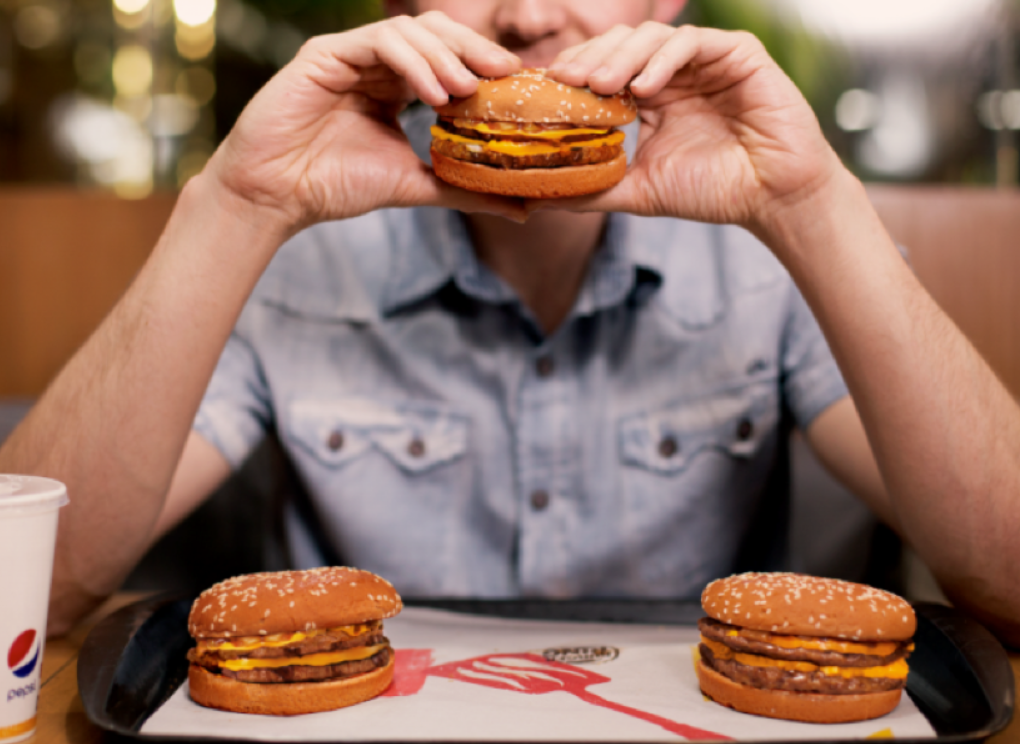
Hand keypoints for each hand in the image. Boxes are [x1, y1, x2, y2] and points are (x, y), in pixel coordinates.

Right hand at [206, 11, 523, 232]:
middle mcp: (375, 63)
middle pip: (436, 33)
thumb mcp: (416, 185)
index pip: (449, 57)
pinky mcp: (325, 53)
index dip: (484, 65)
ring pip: (410, 31)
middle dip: (474, 49)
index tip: (518, 86)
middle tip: (505, 73)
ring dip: (445, 56)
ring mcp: (349, 54)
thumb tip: (524, 209)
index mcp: (396, 85)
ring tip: (466, 90)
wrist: (277, 196)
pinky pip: (378, 42)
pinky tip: (433, 93)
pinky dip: (412, 62)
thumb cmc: (335, 186)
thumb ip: (465, 189)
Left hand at [541, 24, 847, 234]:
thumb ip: (593, 189)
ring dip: (620, 57)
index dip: (574, 74)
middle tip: (564, 80)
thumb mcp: (640, 192)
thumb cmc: (713, 191)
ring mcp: (704, 60)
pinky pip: (692, 42)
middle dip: (589, 59)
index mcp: (649, 96)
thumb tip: (539, 199)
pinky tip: (643, 87)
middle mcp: (673, 72)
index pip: (602, 69)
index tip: (545, 91)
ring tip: (599, 84)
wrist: (772, 197)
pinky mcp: (737, 53)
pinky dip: (663, 60)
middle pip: (620, 46)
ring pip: (651, 38)